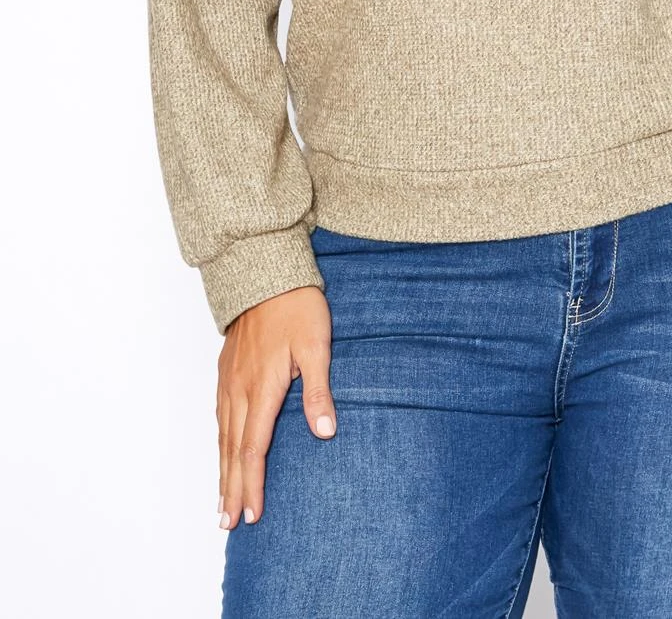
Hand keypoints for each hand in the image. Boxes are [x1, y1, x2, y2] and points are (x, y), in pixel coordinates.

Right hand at [217, 285, 336, 529]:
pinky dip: (219, 444)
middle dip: (231, 489)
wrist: (266, 273)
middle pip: (232, 451)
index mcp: (261, 389)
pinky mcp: (226, 370)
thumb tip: (325, 433)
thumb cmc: (296, 308)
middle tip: (228, 525)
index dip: (253, 484)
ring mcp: (229, 380)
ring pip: (222, 436)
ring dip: (221, 471)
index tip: (253, 514)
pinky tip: (221, 453)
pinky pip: (219, 417)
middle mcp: (239, 390)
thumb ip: (318, 392)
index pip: (253, 449)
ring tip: (221, 502)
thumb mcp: (317, 347)